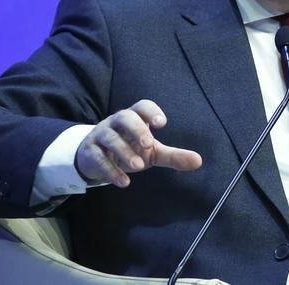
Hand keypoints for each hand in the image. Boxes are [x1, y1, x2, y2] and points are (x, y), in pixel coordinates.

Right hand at [76, 99, 202, 187]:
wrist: (97, 158)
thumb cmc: (129, 148)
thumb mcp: (152, 152)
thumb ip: (173, 155)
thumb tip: (198, 161)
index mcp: (134, 117)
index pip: (141, 106)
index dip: (151, 111)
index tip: (162, 123)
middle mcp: (116, 123)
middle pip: (124, 117)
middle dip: (137, 129)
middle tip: (149, 144)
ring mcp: (101, 135)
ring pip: (110, 138)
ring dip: (124, 152)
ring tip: (139, 167)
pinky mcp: (90, 152)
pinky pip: (98, 158)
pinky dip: (110, 170)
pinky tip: (124, 182)